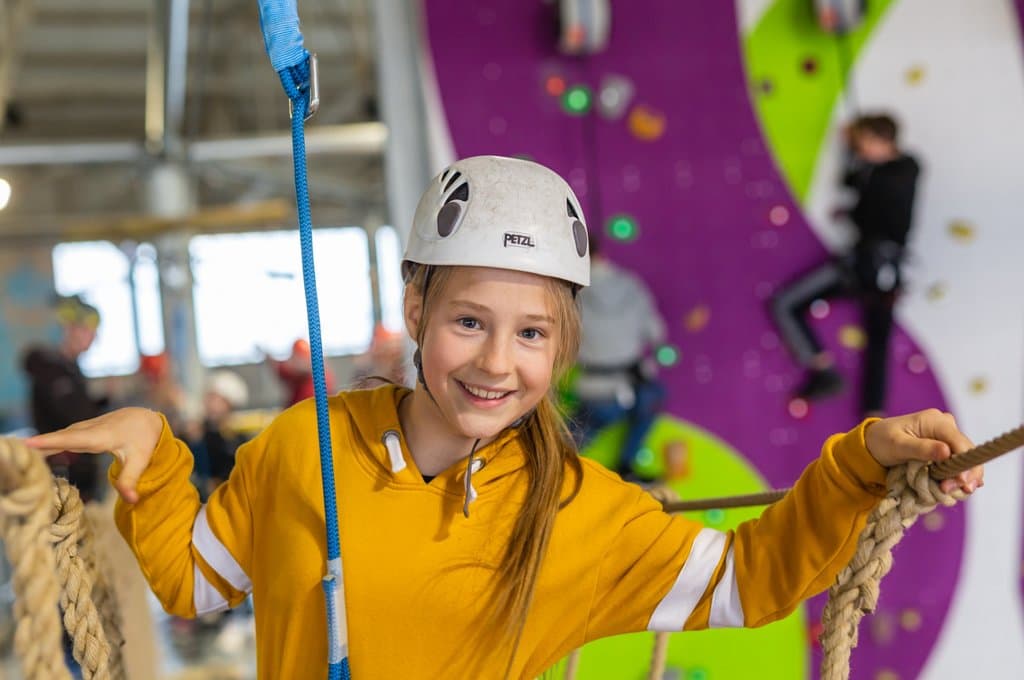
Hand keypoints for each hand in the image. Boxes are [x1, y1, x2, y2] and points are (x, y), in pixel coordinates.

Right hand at [24, 407, 163, 503]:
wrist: (145, 419)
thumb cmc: (144, 439)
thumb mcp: (141, 460)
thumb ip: (131, 480)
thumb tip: (131, 501)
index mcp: (103, 436)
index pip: (75, 439)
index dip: (52, 441)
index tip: (31, 443)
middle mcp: (91, 429)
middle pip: (64, 436)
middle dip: (42, 443)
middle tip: (20, 450)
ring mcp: (87, 427)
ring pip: (63, 435)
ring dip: (44, 442)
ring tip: (25, 452)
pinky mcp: (84, 429)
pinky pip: (65, 435)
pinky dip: (51, 441)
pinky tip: (38, 448)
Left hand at [865, 409, 983, 494]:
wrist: (874, 443)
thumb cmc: (882, 440)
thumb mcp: (897, 445)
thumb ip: (921, 448)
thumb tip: (946, 452)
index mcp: (936, 421)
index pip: (960, 443)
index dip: (965, 464)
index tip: (960, 482)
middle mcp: (946, 427)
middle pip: (967, 454)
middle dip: (963, 475)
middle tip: (948, 491)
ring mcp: (947, 439)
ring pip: (965, 462)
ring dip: (960, 479)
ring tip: (947, 492)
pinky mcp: (946, 451)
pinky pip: (958, 466)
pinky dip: (956, 478)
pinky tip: (953, 489)